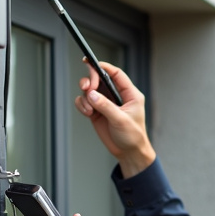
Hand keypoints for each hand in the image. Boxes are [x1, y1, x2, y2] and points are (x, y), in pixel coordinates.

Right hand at [74, 62, 155, 177]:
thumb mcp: (121, 120)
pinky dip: (82, 105)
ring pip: (90, 90)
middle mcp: (116, 95)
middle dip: (91, 81)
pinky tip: (88, 113)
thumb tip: (91, 94)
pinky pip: (84, 101)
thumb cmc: (132, 136)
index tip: (89, 62)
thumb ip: (106, 106)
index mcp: (129, 93)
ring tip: (89, 109)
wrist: (128, 153)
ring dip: (85, 96)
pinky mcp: (97, 112)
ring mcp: (105, 103)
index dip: (103, 66)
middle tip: (87, 88)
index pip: (116, 74)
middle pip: (99, 79)